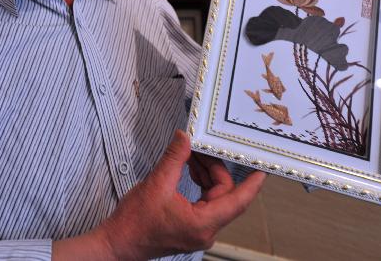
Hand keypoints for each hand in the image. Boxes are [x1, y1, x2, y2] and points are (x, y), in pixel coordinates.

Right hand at [54, 130, 264, 259]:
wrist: (118, 243)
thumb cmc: (135, 222)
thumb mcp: (156, 183)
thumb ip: (175, 158)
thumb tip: (185, 137)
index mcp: (203, 223)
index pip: (238, 201)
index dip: (252, 184)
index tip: (263, 168)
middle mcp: (206, 230)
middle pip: (225, 195)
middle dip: (215, 169)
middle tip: (202, 148)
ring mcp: (199, 231)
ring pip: (215, 198)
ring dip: (206, 175)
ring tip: (191, 156)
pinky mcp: (191, 228)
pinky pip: (205, 203)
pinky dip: (200, 185)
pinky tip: (188, 170)